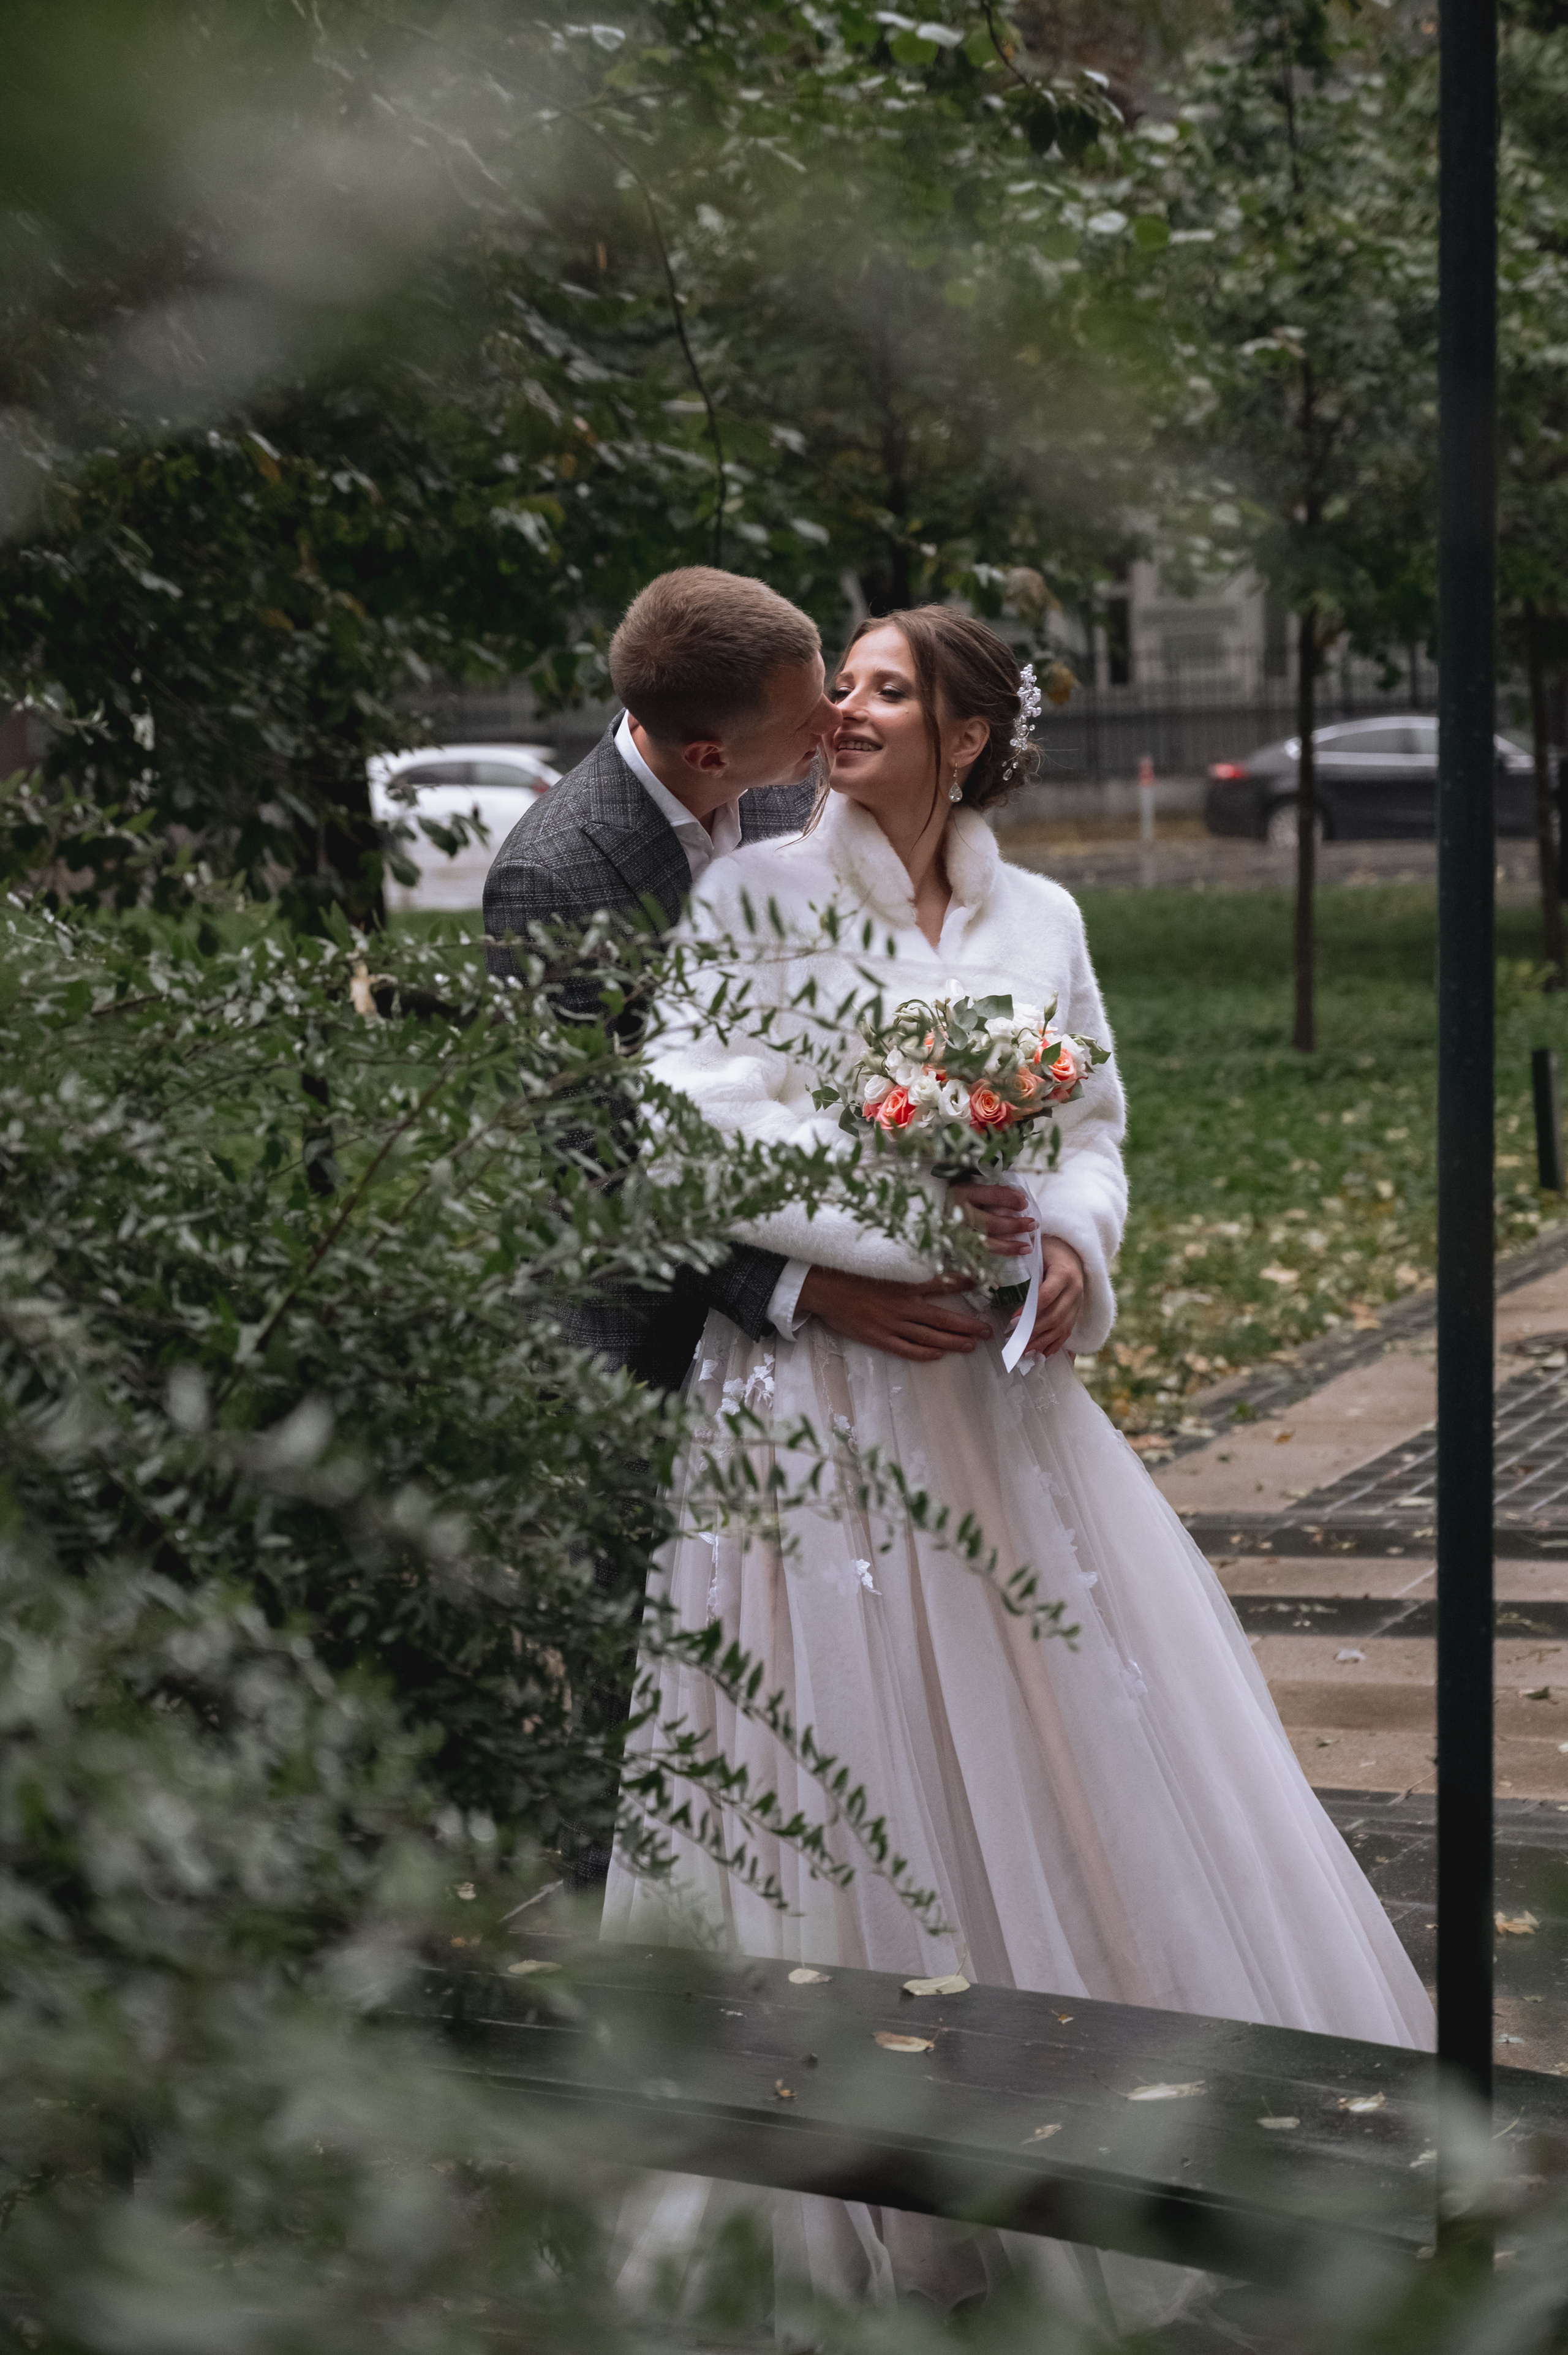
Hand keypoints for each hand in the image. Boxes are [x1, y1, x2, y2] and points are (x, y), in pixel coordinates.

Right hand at [795, 1267, 992, 1362]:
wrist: (822, 1288)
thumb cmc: (851, 1272)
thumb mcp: (882, 1262)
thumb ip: (906, 1263)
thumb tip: (930, 1257)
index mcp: (905, 1283)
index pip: (943, 1283)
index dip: (965, 1283)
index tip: (983, 1283)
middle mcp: (903, 1305)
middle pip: (943, 1319)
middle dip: (968, 1326)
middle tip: (987, 1331)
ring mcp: (892, 1324)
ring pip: (930, 1337)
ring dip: (953, 1342)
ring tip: (972, 1345)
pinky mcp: (879, 1338)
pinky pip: (907, 1349)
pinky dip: (924, 1353)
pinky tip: (938, 1355)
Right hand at [948, 1179, 1035, 1259]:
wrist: (928, 1210)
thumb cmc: (953, 1195)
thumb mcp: (969, 1185)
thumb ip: (992, 1190)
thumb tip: (1019, 1196)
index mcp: (961, 1193)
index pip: (992, 1195)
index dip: (1011, 1199)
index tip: (1025, 1203)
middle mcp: (958, 1215)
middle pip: (991, 1223)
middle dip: (1015, 1225)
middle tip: (1032, 1224)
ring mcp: (956, 1234)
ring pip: (987, 1243)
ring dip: (1010, 1246)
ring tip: (1028, 1246)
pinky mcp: (956, 1247)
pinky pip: (981, 1254)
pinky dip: (999, 1255)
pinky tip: (1014, 1254)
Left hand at [1012, 1237, 1085, 1359]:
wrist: (1073, 1250)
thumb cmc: (1049, 1249)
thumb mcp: (1038, 1251)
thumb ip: (1024, 1264)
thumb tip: (1001, 1279)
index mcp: (1064, 1272)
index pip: (1047, 1295)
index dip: (1030, 1311)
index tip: (1012, 1321)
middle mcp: (1075, 1289)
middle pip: (1055, 1316)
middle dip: (1034, 1331)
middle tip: (1014, 1340)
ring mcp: (1078, 1302)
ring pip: (1062, 1327)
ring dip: (1043, 1342)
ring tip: (1025, 1352)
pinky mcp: (1078, 1311)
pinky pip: (1068, 1331)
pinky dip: (1055, 1344)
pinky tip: (1042, 1353)